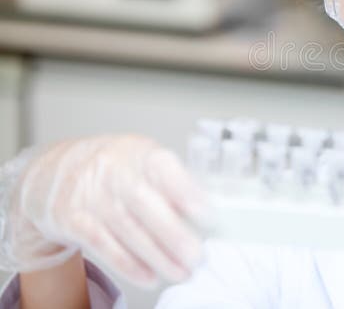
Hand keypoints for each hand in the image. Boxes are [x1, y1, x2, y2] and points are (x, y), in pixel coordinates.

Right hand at [6, 135, 206, 287]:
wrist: (53, 172)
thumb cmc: (114, 168)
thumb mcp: (143, 161)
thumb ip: (171, 182)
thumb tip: (203, 214)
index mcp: (139, 152)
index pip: (163, 167)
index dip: (185, 191)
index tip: (206, 216)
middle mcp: (113, 171)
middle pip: (144, 204)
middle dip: (174, 234)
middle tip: (197, 256)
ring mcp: (90, 195)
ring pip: (127, 229)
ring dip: (157, 256)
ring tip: (181, 272)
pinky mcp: (73, 220)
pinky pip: (104, 246)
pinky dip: (129, 265)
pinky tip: (150, 276)